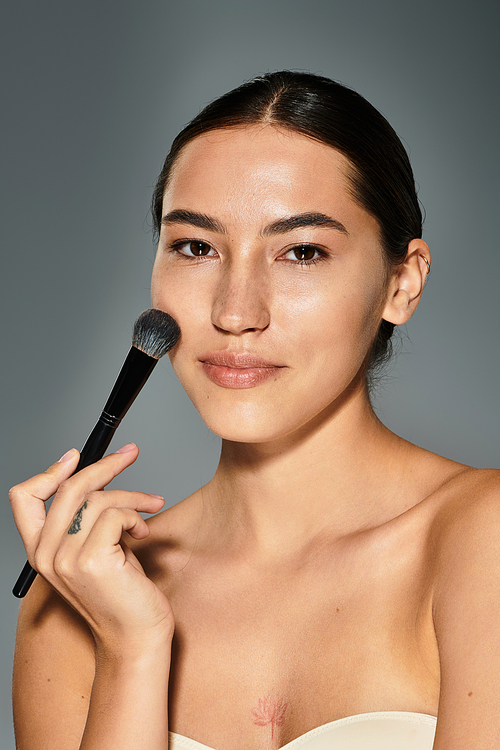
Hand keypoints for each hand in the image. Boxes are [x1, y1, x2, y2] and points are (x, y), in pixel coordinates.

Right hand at [9, 444, 174, 651]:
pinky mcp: (92, 562)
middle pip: (68, 487)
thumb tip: (101, 474)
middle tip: (131, 454)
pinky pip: (116, 515)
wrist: (136, 637)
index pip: (24, 497)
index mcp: (40, 550)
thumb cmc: (122, 593)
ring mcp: (66, 559)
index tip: (78, 455)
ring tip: (151, 507)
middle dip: (106, 464)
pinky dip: (137, 515)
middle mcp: (45, 554)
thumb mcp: (96, 548)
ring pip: (98, 498)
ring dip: (132, 496)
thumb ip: (88, 518)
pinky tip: (145, 534)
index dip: (50, 470)